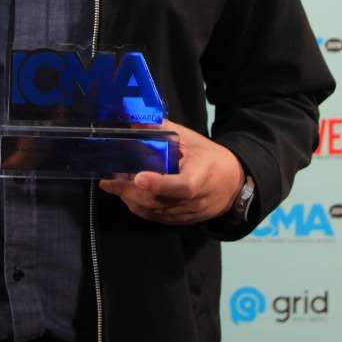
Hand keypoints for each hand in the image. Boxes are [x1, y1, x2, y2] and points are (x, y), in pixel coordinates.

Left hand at [98, 120, 244, 224]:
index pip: (181, 185)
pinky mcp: (182, 222)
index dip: (159, 183)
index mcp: (200, 177)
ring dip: (131, 200)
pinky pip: (157, 218)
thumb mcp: (192, 140)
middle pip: (159, 201)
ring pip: (155, 212)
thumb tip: (136, 120)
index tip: (139, 177)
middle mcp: (194, 200)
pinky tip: (127, 197)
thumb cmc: (209, 158)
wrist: (232, 184)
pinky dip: (140, 209)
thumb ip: (164, 132)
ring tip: (113, 186)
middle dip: (130, 192)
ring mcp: (187, 214)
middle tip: (109, 181)